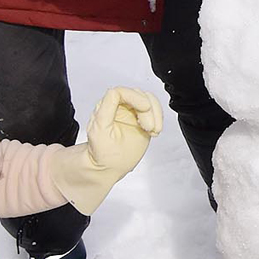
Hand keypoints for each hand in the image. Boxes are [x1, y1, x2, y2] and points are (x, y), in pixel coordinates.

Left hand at [50, 87, 162, 214]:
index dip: (136, 98)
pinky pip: (155, 111)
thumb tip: (115, 92)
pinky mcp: (144, 120)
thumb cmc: (100, 152)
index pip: (122, 92)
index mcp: (107, 106)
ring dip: (156, 114)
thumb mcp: (99, 129)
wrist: (108, 166)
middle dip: (148, 110)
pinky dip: (159, 119)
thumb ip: (107, 108)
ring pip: (150, 101)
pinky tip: (154, 131)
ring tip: (153, 130)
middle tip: (148, 127)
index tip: (145, 108)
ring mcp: (133, 113)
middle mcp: (120, 107)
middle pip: (139, 95)